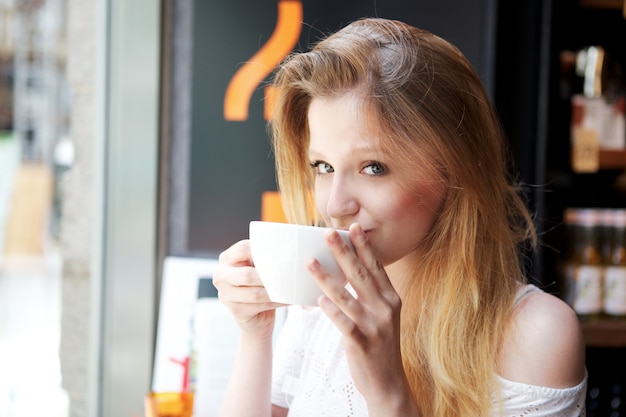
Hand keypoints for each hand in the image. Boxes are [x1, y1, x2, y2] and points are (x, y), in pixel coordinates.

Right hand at [213, 239, 284, 338]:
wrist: (256, 314)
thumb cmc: (258, 284)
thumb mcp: (258, 267)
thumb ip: (263, 258)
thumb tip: (284, 251)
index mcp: (226, 258)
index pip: (243, 249)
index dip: (262, 251)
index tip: (280, 255)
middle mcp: (221, 275)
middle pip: (248, 274)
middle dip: (270, 277)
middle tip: (287, 277)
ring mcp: (225, 295)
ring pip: (255, 293)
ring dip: (275, 292)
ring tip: (289, 289)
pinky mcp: (235, 311)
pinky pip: (260, 306)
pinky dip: (276, 302)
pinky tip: (285, 299)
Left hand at [306, 223, 416, 413]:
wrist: (388, 382)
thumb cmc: (379, 345)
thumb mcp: (382, 316)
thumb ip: (370, 294)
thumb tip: (349, 270)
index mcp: (390, 298)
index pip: (375, 267)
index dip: (363, 246)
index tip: (353, 227)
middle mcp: (385, 308)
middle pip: (360, 275)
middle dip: (342, 251)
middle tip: (327, 233)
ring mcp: (374, 325)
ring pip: (346, 296)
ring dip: (325, 277)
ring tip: (309, 262)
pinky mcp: (361, 342)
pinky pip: (343, 322)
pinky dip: (330, 309)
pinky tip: (318, 299)